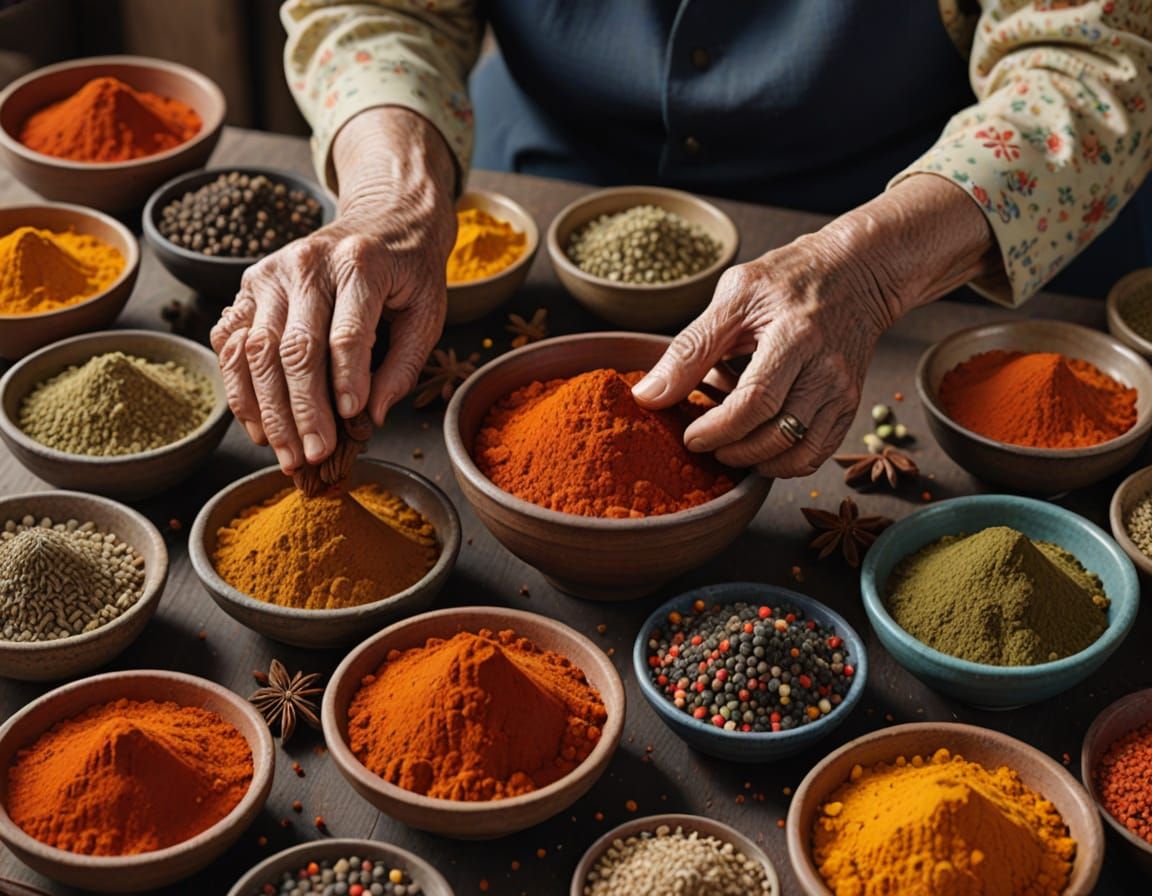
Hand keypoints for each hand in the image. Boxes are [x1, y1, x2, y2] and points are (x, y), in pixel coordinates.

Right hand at [210, 108, 456, 472]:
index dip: (347, 380)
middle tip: (314, 456)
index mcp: (360, 264)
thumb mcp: (426, 313)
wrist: (384, 219)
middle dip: (302, 410)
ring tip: (286, 453)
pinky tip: (259, 426)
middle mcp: (307, 263)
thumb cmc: (408, 273)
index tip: (352, 419)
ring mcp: (270, 272)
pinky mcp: (249, 285)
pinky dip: (240, 389)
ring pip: (256, 350)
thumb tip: (372, 416)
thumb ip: (403, 365)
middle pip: (294, 348)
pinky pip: (232, 342)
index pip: (346, 332)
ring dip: (267, 410)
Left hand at [633, 175, 993, 477]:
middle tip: (702, 442)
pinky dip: (784, 463)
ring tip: (727, 447)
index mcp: (794, 336)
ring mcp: (843, 392)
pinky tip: (758, 450)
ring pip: (798, 452)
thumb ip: (690, 348)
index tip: (690, 436)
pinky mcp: (850, 405)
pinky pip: (817, 453)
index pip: (755, 401)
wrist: (858, 273)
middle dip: (731, 449)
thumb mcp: (733, 298)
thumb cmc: (790, 278)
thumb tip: (647, 395)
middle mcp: (826, 370)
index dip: (718, 429)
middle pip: (776, 434)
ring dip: (756, 461)